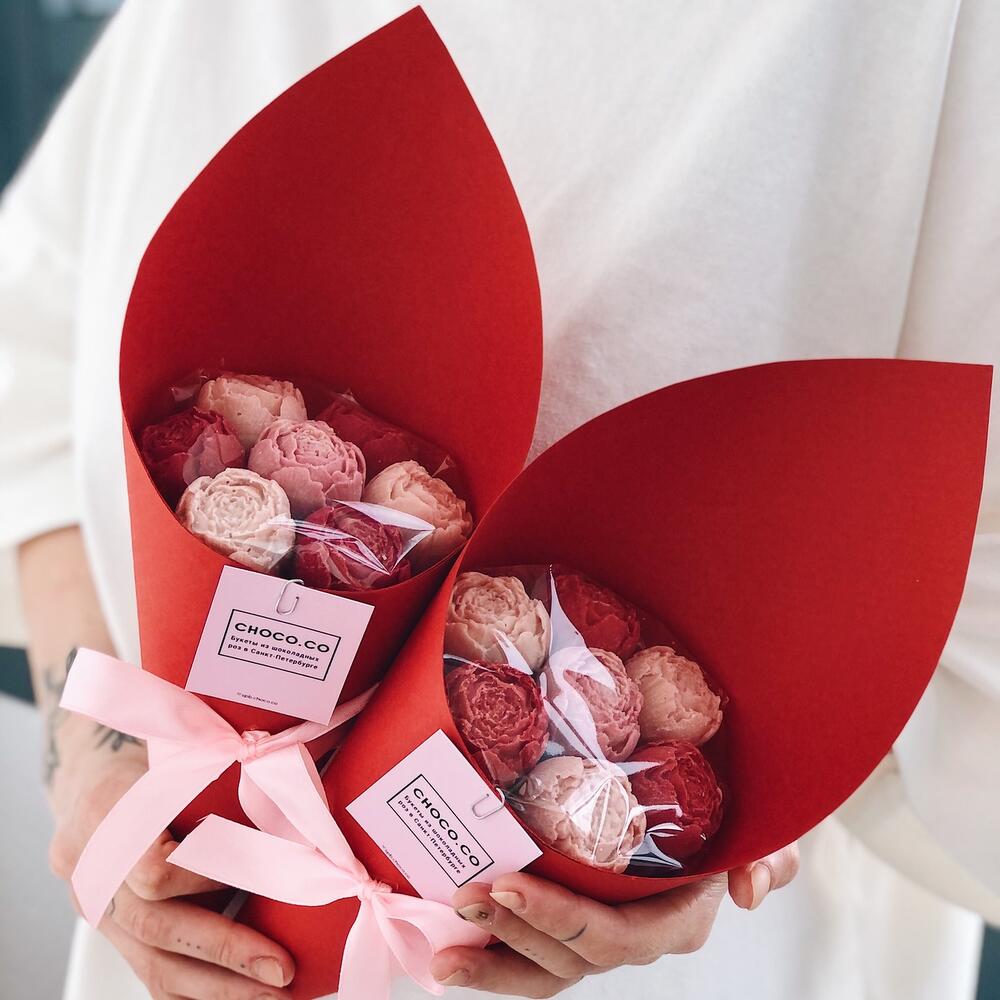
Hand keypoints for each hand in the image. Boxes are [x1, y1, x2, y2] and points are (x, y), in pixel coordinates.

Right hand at [48, 720, 295, 998]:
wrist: (91, 774)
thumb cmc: (154, 753)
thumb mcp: (183, 749)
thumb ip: (229, 769)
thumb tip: (311, 785)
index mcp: (108, 811)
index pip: (152, 870)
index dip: (207, 881)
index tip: (264, 878)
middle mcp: (91, 868)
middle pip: (153, 927)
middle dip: (225, 952)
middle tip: (282, 970)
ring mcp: (93, 907)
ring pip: (151, 966)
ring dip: (219, 989)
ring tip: (274, 996)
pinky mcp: (109, 933)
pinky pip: (151, 974)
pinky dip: (199, 993)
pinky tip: (241, 996)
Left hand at [430, 845, 798, 996]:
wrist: (713, 803)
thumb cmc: (732, 817)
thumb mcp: (763, 828)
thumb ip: (772, 853)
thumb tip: (751, 892)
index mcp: (675, 920)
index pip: (613, 936)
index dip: (557, 919)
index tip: (509, 885)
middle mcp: (636, 937)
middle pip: (569, 956)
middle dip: (514, 934)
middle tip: (467, 895)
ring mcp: (603, 935)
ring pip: (547, 968)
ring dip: (496, 960)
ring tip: (445, 952)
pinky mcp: (577, 923)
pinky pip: (538, 956)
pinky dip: (497, 959)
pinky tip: (454, 952)